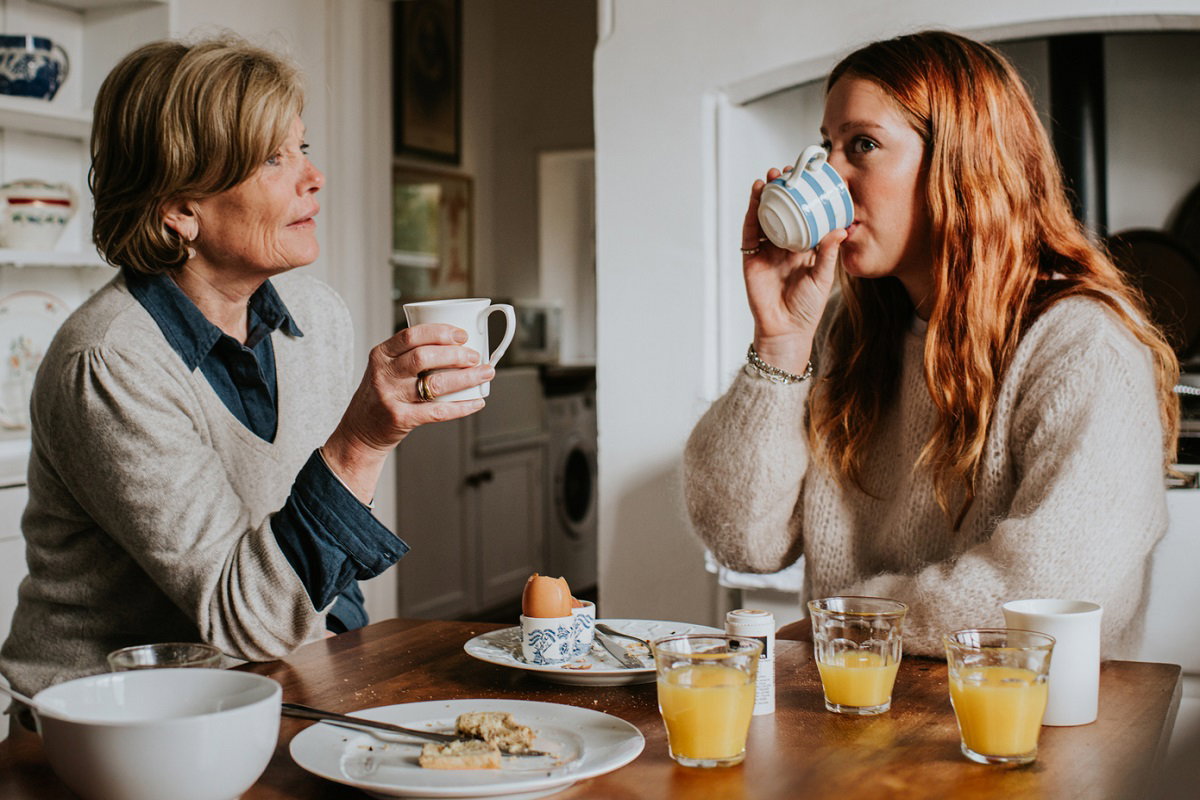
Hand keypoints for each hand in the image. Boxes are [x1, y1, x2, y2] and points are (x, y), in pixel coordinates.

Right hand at [321, 323, 493, 501]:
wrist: (360, 431)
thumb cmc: (382, 395)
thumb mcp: (386, 369)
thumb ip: (411, 356)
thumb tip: (459, 345)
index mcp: (381, 355)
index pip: (411, 335)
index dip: (440, 332)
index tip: (462, 334)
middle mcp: (384, 374)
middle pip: (424, 357)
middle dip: (456, 354)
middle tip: (475, 356)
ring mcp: (391, 397)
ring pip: (435, 384)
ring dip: (465, 377)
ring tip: (484, 372)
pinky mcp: (400, 419)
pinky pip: (438, 412)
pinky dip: (462, 406)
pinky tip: (477, 402)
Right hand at [742, 167, 845, 372]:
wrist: (786, 329)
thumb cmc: (806, 307)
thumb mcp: (823, 277)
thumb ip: (828, 253)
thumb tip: (840, 229)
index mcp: (803, 247)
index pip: (803, 215)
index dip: (804, 197)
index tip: (810, 178)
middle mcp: (784, 244)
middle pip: (782, 210)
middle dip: (784, 190)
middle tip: (788, 171)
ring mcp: (766, 249)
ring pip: (765, 215)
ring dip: (766, 195)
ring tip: (771, 177)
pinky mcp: (751, 256)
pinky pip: (751, 230)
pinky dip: (752, 212)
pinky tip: (757, 196)